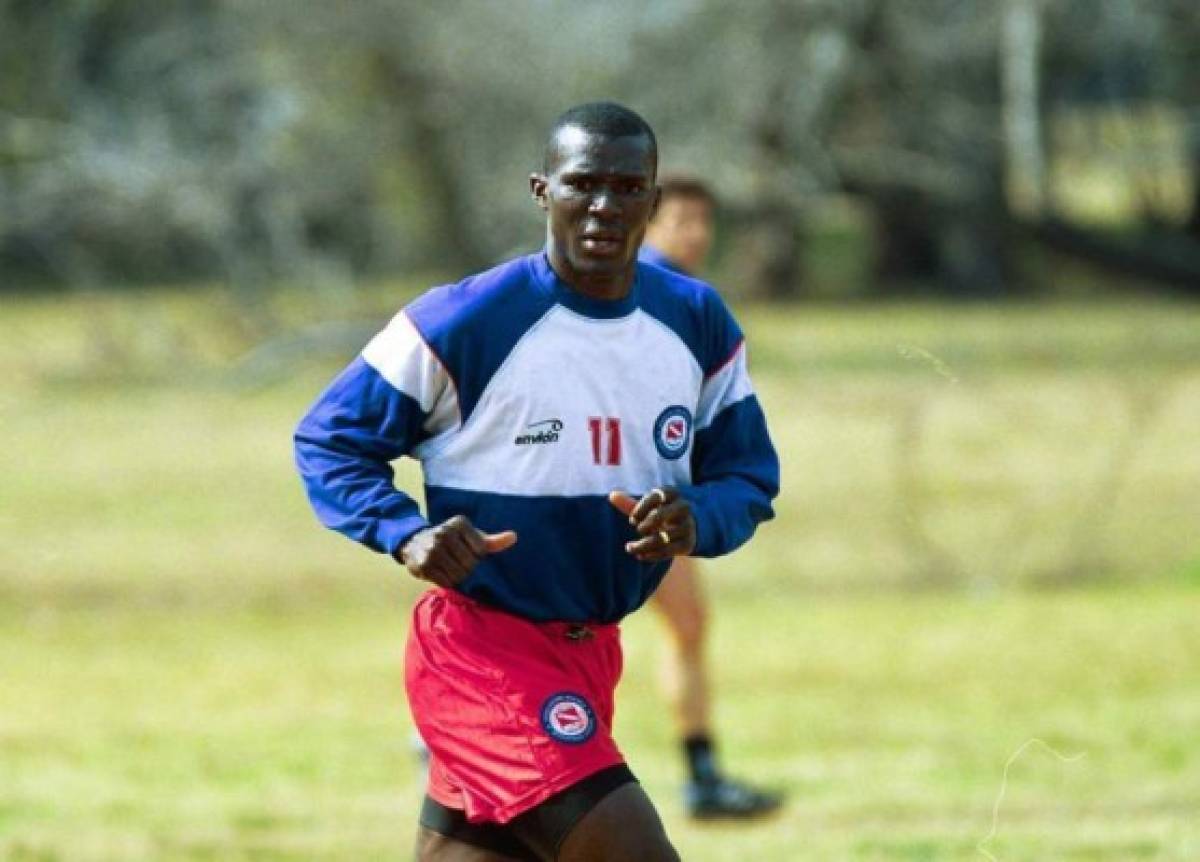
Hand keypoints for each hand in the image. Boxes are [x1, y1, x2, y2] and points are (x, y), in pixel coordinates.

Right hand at [396, 516, 516, 586]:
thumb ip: (492, 541)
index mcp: (459, 523)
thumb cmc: (452, 541)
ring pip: (458, 574)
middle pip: (470, 563)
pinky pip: (445, 581)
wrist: (415, 543)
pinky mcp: (424, 564)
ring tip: (452, 569)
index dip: (477, 556)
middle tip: (459, 563)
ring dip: (458, 577)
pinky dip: (447, 582)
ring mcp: (433, 548)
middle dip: (468, 568)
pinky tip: (442, 573)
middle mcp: (444, 533)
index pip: (480, 550)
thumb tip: (514, 537)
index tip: (468, 552)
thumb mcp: (472, 537)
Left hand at [608, 486, 696, 561]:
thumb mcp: (648, 507)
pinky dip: (651, 555)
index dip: (641, 508)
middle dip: (643, 526)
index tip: (633, 519)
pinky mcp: (688, 543)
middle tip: (637, 530)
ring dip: (642, 545)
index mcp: (672, 493)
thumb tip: (612, 495)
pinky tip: (640, 555)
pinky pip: (667, 551)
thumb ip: (630, 503)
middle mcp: (683, 507)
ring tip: (629, 548)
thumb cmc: (662, 513)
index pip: (656, 496)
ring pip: (661, 538)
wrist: (690, 527)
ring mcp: (687, 526)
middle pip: (659, 516)